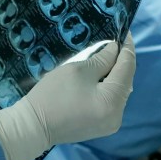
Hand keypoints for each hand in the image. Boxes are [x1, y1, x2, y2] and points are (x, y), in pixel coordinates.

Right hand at [0, 34, 135, 159]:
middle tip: (115, 43)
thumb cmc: (53, 95)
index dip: (127, 48)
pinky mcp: (101, 127)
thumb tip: (115, 49)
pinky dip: (108, 89)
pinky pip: (111, 103)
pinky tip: (99, 79)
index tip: (125, 32)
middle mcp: (118, 115)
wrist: (33, 126)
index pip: (127, 68)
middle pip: (126, 82)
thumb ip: (101, 59)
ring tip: (107, 58)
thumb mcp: (78, 70)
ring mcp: (110, 124)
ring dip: (114, 76)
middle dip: (122, 62)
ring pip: (119, 93)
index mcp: (113, 101)